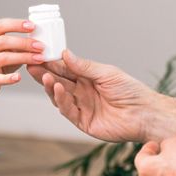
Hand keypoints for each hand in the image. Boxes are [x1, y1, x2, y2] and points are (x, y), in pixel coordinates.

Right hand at [0, 18, 44, 99]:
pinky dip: (9, 78)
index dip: (17, 24)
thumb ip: (17, 43)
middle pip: (3, 41)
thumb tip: (40, 38)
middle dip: (24, 42)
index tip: (33, 26)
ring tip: (39, 59)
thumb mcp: (4, 49)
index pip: (0, 26)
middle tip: (41, 46)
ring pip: (3, 58)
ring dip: (24, 57)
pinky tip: (19, 77)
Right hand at [26, 49, 157, 141]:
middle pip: (59, 82)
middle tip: (31, 65)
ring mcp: (82, 107)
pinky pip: (68, 111)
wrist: (144, 113)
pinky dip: (61, 101)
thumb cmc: (130, 90)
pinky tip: (58, 90)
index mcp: (88, 78)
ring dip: (51, 87)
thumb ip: (84, 66)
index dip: (52, 63)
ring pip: (60, 97)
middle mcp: (82, 92)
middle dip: (45, 74)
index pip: (65, 69)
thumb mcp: (106, 73)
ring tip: (44, 76)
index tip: (38, 55)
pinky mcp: (83, 122)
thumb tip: (64, 54)